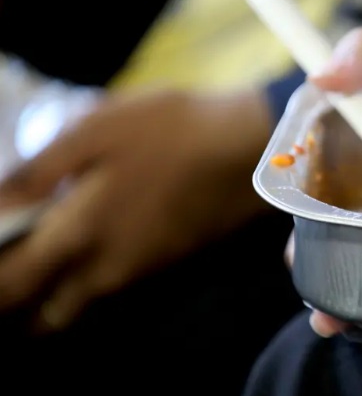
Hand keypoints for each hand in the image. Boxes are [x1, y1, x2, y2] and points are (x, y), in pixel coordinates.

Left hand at [0, 88, 272, 331]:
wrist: (251, 150)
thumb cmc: (171, 132)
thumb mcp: (98, 130)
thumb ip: (40, 171)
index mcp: (78, 236)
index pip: (10, 287)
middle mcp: (105, 270)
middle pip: (45, 316)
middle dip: (20, 300)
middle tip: (16, 257)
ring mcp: (139, 272)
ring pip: (79, 303)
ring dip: (55, 290)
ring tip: (50, 244)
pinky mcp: (164, 263)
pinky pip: (110, 286)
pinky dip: (89, 274)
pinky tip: (97, 230)